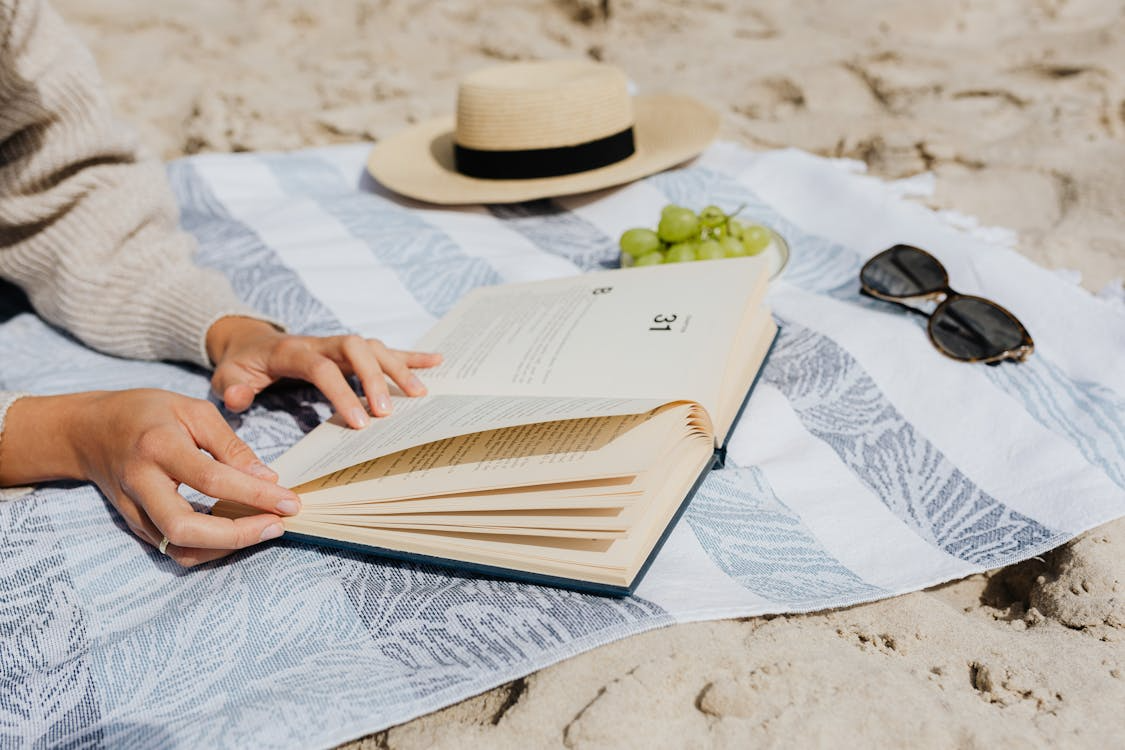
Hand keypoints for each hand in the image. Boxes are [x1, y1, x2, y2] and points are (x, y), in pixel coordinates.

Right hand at [0, 390, 300, 566]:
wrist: (90, 430)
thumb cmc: (148, 413)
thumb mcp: (194, 411)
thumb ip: (231, 446)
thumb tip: (268, 480)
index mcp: (158, 446)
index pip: (211, 480)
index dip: (255, 495)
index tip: (290, 502)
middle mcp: (141, 483)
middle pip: (185, 528)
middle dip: (237, 535)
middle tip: (277, 526)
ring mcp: (133, 509)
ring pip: (177, 547)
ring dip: (225, 548)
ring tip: (263, 531)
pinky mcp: (134, 525)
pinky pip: (173, 549)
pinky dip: (209, 549)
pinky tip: (237, 535)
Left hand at [206, 318, 442, 427]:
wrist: (249, 340)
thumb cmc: (241, 364)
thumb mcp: (227, 375)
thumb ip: (232, 387)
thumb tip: (241, 396)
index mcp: (293, 351)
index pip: (323, 368)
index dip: (342, 392)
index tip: (359, 422)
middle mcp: (322, 342)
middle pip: (356, 349)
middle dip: (375, 378)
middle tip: (388, 413)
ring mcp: (338, 344)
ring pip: (374, 348)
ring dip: (398, 368)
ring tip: (420, 395)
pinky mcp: (351, 351)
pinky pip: (385, 349)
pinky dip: (411, 355)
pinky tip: (437, 362)